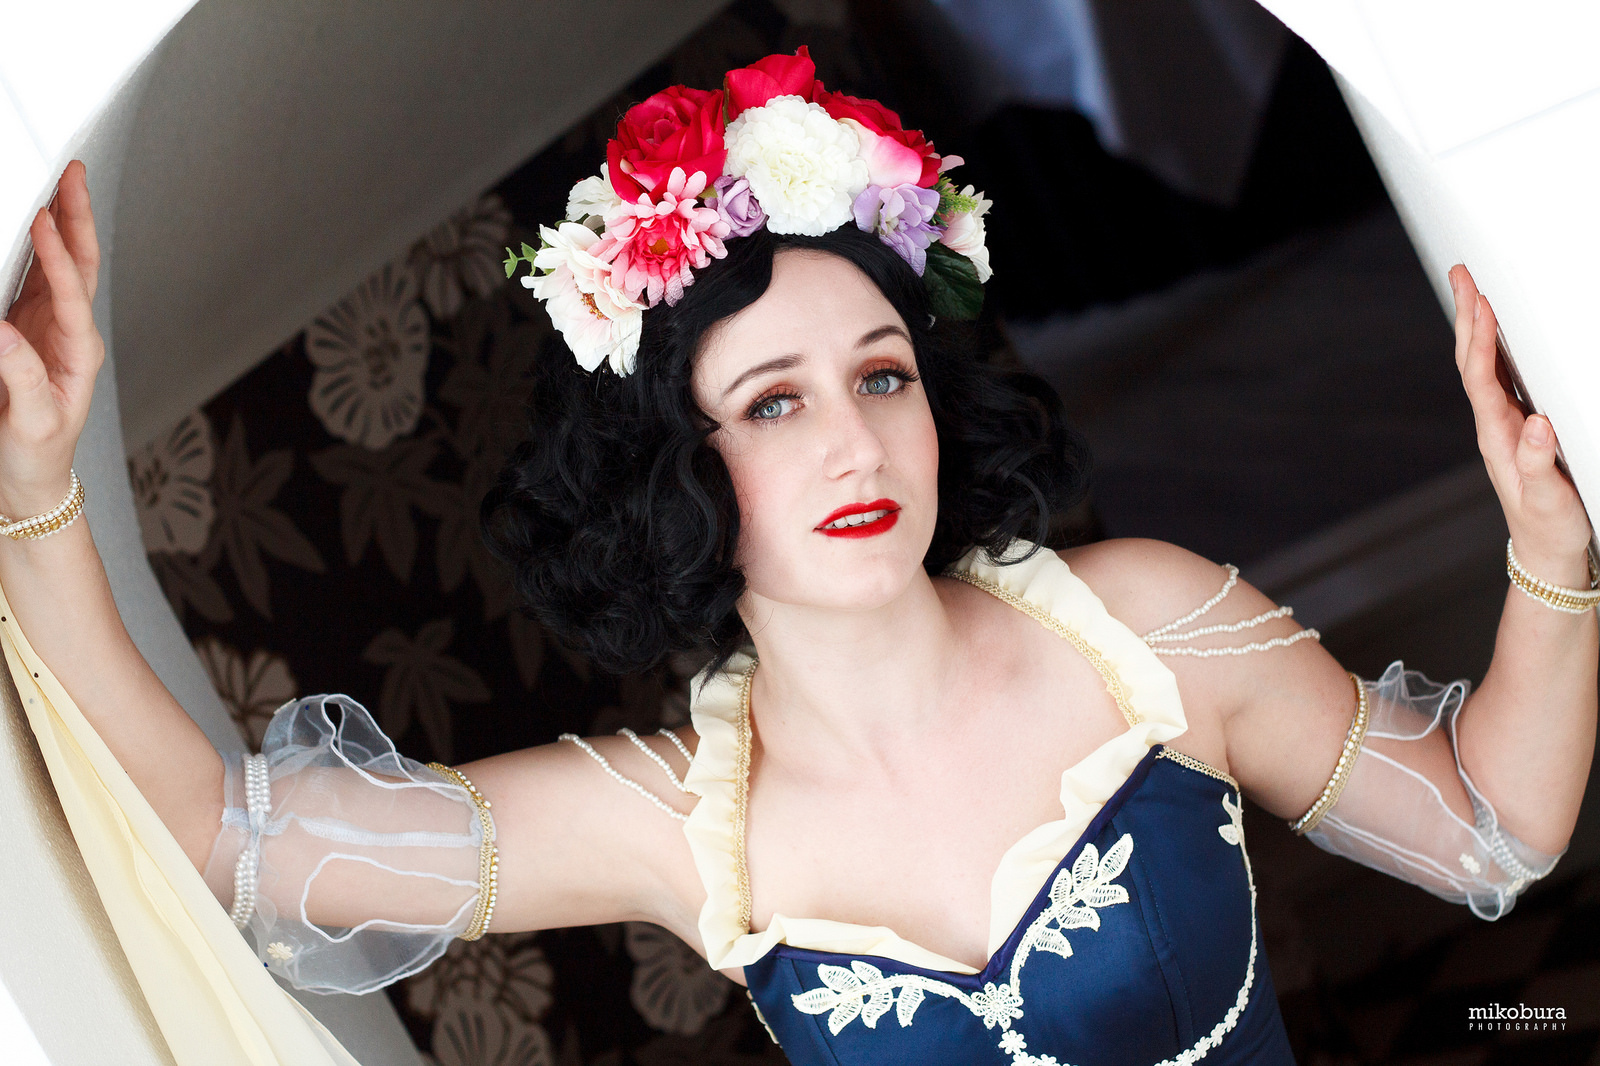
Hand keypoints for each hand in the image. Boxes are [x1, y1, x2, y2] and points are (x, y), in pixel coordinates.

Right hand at [0, 160, 103, 519]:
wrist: (29, 478)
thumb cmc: (36, 455)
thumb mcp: (30, 423)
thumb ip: (20, 378)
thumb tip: (3, 333)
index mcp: (78, 353)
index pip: (71, 295)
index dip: (58, 257)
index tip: (43, 222)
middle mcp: (70, 334)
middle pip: (79, 266)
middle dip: (76, 219)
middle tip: (73, 175)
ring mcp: (49, 329)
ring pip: (59, 267)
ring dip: (60, 224)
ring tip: (58, 184)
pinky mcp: (27, 330)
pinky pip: (31, 280)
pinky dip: (31, 248)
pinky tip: (26, 222)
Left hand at [1450, 264, 1592, 585]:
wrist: (1548, 552)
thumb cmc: (1550, 527)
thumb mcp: (1549, 498)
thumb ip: (1540, 463)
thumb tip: (1538, 422)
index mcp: (1498, 436)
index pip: (1482, 378)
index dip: (1480, 338)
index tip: (1480, 302)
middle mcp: (1496, 425)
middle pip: (1474, 361)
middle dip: (1468, 316)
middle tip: (1462, 274)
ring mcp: (1507, 425)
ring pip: (1487, 366)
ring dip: (1479, 326)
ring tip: (1474, 289)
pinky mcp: (1522, 428)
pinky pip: (1505, 379)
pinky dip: (1500, 349)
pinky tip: (1503, 333)